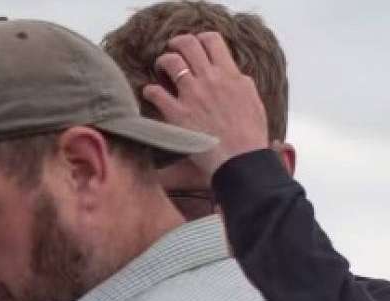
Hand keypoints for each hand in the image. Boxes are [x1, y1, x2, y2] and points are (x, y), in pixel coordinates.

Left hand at [142, 32, 268, 176]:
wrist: (240, 158)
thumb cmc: (249, 134)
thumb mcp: (252, 100)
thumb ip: (239, 83)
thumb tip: (232, 74)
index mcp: (230, 75)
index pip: (212, 41)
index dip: (200, 39)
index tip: (195, 46)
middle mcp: (209, 79)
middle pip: (187, 44)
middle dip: (176, 44)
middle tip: (172, 51)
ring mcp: (191, 95)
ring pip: (169, 61)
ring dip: (162, 62)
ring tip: (160, 70)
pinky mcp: (176, 113)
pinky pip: (155, 92)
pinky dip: (150, 90)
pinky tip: (150, 94)